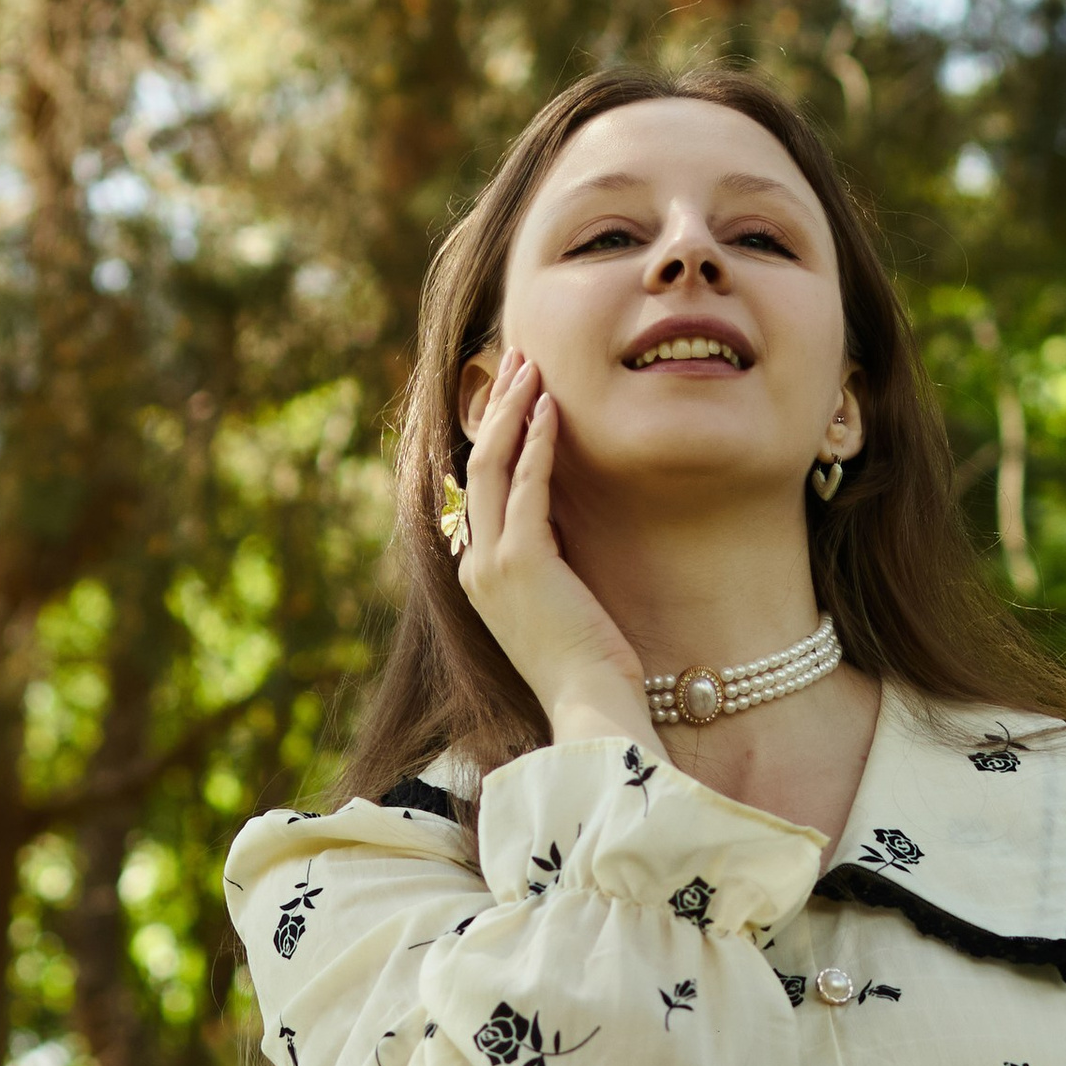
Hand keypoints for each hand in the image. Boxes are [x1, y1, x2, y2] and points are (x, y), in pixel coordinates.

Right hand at [451, 350, 654, 743]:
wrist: (590, 706)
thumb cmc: (588, 665)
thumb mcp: (560, 601)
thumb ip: (549, 559)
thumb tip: (563, 520)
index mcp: (479, 575)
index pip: (479, 488)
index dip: (494, 433)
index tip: (516, 393)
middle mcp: (475, 565)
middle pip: (475, 465)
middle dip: (496, 406)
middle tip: (517, 359)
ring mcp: (491, 564)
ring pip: (491, 466)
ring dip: (512, 410)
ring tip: (531, 366)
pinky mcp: (523, 563)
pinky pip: (526, 487)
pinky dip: (538, 443)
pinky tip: (553, 409)